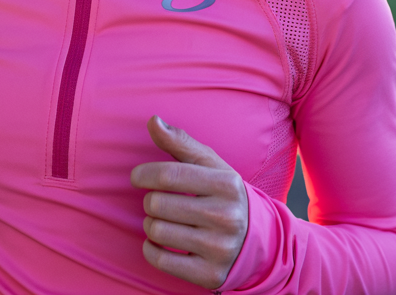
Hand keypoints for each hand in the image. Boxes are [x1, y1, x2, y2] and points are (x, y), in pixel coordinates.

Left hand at [130, 116, 248, 289]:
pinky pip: (160, 260)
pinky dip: (151, 249)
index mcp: (227, 184)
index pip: (168, 175)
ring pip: (156, 232)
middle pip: (158, 204)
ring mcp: (219, 248)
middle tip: (159, 202)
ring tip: (164, 220)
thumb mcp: (210, 166)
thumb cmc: (224, 195)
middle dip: (151, 201)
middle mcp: (227, 217)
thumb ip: (180, 143)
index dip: (144, 174)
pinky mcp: (209, 274)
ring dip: (151, 225)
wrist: (258, 240)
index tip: (137, 177)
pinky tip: (161, 242)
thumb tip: (153, 120)